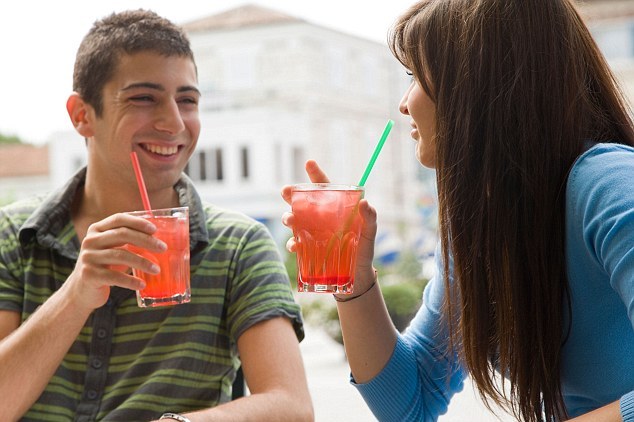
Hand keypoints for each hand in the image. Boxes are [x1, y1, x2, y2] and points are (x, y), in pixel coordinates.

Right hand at [63, 213, 166, 311]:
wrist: (82, 290)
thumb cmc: (105, 266)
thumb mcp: (113, 249)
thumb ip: (129, 240)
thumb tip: (158, 238)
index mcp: (97, 230)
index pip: (118, 219)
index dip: (137, 222)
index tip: (154, 229)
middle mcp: (90, 240)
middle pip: (122, 234)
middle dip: (145, 240)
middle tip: (163, 248)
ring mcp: (88, 257)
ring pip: (120, 255)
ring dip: (142, 262)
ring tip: (157, 269)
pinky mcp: (89, 275)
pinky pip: (114, 277)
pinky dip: (131, 281)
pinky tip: (142, 284)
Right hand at [281, 160, 377, 296]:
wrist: (358, 276)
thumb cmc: (364, 248)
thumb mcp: (370, 231)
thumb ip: (370, 217)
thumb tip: (365, 203)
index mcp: (334, 208)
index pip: (324, 187)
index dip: (316, 174)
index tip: (309, 163)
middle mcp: (319, 218)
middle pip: (301, 202)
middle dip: (290, 195)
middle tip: (285, 191)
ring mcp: (311, 233)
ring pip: (293, 221)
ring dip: (288, 218)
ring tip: (290, 221)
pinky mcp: (307, 250)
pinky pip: (295, 244)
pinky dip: (292, 244)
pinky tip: (294, 247)